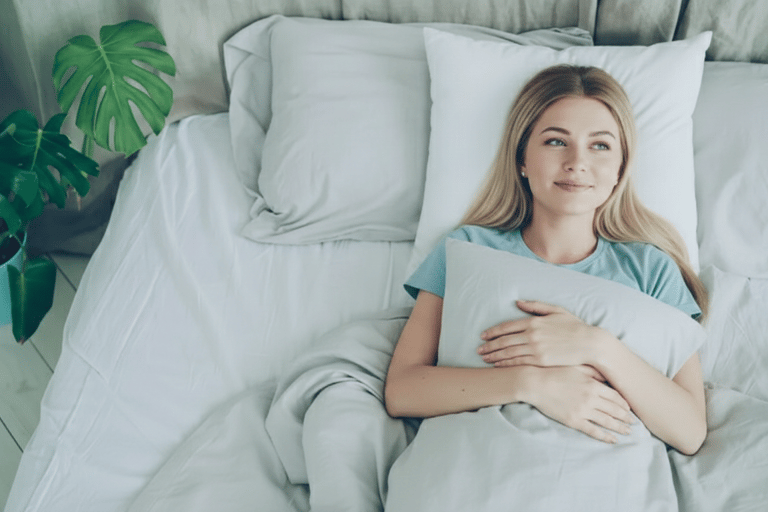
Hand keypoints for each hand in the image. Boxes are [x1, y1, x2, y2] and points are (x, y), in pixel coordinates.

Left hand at [477, 300, 605, 367]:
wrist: (590, 343)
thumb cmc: (574, 326)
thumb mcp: (556, 310)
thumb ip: (536, 306)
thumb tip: (518, 302)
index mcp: (533, 321)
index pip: (507, 326)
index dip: (493, 332)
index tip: (483, 335)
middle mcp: (531, 334)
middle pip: (504, 340)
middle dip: (489, 345)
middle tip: (478, 349)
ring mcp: (535, 348)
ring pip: (508, 352)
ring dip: (494, 355)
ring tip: (484, 357)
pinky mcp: (541, 361)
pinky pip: (519, 362)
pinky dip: (506, 363)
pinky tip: (498, 365)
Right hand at [525, 365, 634, 443]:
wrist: (535, 383)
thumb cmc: (553, 372)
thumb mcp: (576, 367)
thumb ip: (593, 372)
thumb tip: (607, 376)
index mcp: (593, 384)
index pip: (615, 396)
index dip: (624, 404)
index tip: (629, 408)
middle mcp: (591, 398)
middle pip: (615, 410)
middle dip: (626, 417)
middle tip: (634, 422)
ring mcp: (583, 410)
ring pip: (607, 421)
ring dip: (620, 427)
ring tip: (628, 432)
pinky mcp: (574, 420)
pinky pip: (593, 430)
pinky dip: (605, 436)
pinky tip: (613, 439)